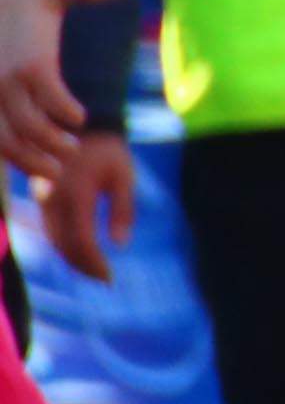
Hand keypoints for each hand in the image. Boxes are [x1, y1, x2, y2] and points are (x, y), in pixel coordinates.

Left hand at [0, 0, 82, 183]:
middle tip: (54, 173)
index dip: (11, 159)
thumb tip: (17, 127)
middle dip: (30, 163)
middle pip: (4, 142)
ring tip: (71, 150)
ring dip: (52, 146)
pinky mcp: (32, 64)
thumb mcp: (4, 61)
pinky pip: (52, 103)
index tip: (33, 168)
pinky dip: (67, 115)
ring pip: (27, 129)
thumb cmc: (18, 23)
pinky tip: (79, 117)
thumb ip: (6, 91)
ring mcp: (4, 76)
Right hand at [39, 131, 136, 282]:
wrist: (79, 124)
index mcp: (76, 193)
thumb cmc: (109, 150)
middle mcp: (54, 199)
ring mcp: (43, 198)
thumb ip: (123, 209)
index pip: (80, 240)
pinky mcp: (40, 196)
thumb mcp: (124, 176)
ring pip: (53, 238)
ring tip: (94, 270)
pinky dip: (63, 243)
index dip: (93, 263)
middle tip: (104, 278)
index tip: (109, 277)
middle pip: (63, 244)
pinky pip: (49, 227)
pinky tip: (79, 251)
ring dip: (71, 257)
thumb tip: (120, 244)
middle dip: (83, 265)